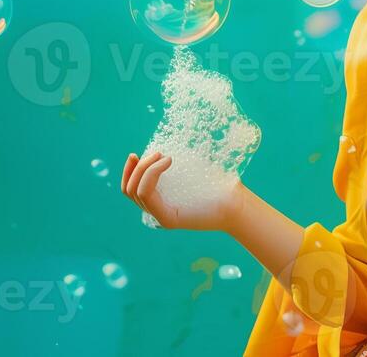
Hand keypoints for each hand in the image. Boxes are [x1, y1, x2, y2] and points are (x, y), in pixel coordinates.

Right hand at [120, 151, 242, 231]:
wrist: (237, 202)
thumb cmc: (219, 184)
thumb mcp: (191, 170)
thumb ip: (173, 165)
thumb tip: (159, 148)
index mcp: (161, 201)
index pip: (131, 189)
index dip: (129, 171)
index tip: (134, 154)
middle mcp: (157, 212)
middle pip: (129, 189)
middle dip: (137, 167)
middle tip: (156, 152)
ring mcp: (160, 217)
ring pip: (135, 191)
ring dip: (145, 169)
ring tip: (163, 156)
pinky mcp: (167, 219)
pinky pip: (147, 195)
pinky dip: (152, 175)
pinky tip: (167, 162)